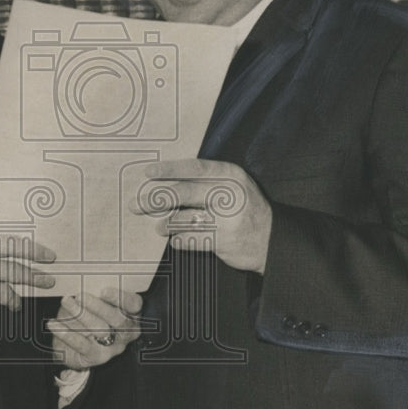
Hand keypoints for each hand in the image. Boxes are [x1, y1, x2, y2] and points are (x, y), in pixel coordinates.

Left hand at [46, 289, 142, 370]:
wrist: (75, 348)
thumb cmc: (87, 318)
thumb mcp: (93, 302)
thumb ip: (95, 292)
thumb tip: (83, 281)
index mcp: (131, 314)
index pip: (133, 304)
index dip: (120, 297)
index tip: (103, 290)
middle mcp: (127, 331)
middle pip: (118, 319)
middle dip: (98, 306)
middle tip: (80, 295)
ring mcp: (114, 346)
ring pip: (100, 330)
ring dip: (80, 314)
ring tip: (66, 302)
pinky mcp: (97, 357)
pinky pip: (82, 345)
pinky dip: (67, 333)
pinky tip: (54, 324)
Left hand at [137, 159, 272, 273]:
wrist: (271, 239)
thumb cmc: (244, 209)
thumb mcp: (233, 186)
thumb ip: (206, 181)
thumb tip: (166, 181)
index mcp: (230, 175)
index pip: (194, 168)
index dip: (169, 169)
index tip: (148, 173)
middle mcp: (228, 194)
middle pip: (183, 193)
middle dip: (155, 199)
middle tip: (136, 204)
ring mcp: (226, 218)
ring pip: (183, 219)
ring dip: (166, 224)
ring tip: (159, 227)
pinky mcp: (223, 240)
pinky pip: (190, 240)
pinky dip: (179, 240)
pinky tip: (176, 240)